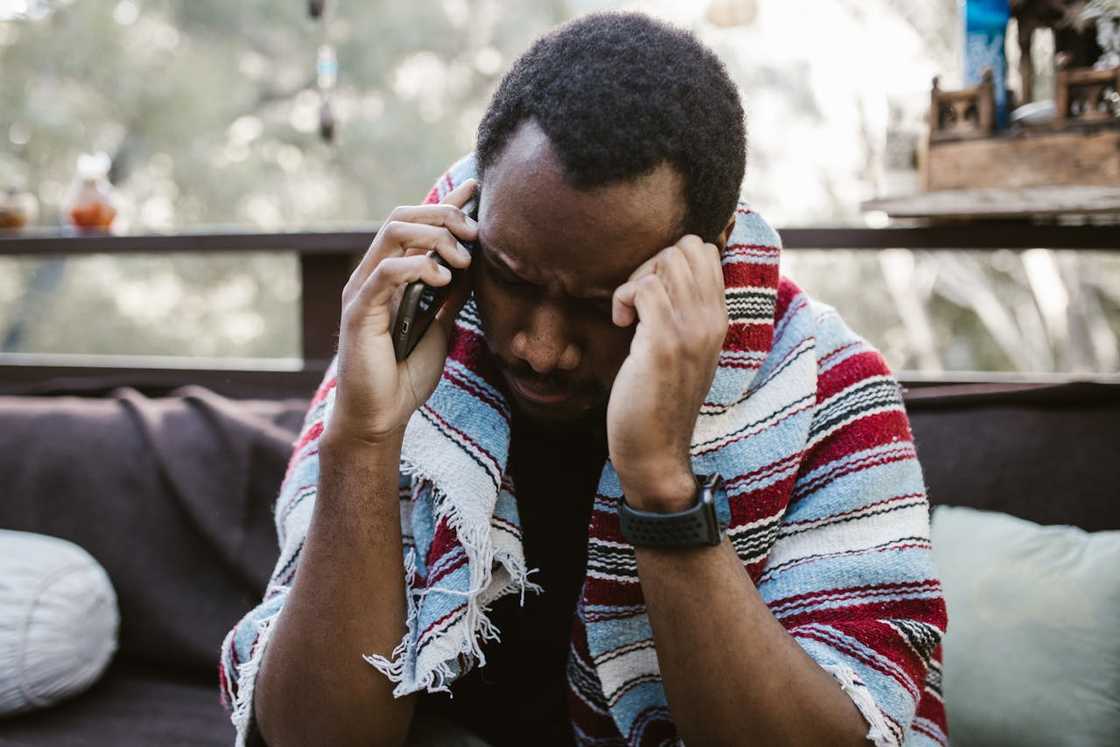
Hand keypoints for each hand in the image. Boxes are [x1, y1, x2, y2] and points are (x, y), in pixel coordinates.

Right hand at [327, 180, 477, 445]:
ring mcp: (362, 288)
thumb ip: (452, 295)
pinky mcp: (359, 309)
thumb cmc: (406, 375)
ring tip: (461, 261)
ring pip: (393, 232)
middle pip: (403, 216)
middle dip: (444, 215)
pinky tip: (442, 280)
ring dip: (434, 237)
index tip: (476, 190)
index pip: (416, 223)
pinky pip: (385, 271)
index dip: (446, 202)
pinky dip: (417, 267)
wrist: (382, 416)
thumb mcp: (441, 326)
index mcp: (392, 275)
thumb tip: (475, 264)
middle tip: (474, 235)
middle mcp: (373, 274)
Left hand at [607, 236, 726, 511]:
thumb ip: (683, 315)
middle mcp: (711, 320)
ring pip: (666, 261)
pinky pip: (645, 288)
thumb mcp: (683, 352)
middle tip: (636, 301)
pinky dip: (623, 297)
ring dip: (636, 279)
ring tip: (628, 314)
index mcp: (719, 319)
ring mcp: (690, 331)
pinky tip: (620, 324)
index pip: (707, 252)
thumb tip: (661, 280)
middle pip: (687, 247)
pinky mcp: (663, 343)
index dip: (670, 259)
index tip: (651, 293)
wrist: (657, 451)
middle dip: (652, 262)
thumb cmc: (659, 401)